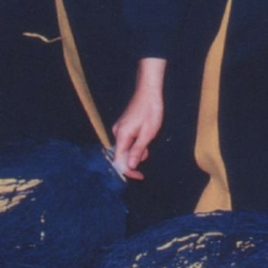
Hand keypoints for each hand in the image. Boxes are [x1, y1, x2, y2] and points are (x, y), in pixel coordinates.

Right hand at [111, 59, 166, 179]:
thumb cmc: (150, 110)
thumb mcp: (148, 133)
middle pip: (121, 155)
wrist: (149, 91)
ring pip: (125, 147)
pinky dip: (135, 143)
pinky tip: (145, 136)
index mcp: (122, 135)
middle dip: (134, 158)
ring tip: (149, 140)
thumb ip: (138, 150)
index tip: (140, 176)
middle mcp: (117, 132)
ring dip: (136, 150)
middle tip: (148, 152)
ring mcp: (119, 128)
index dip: (128, 170)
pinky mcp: (123, 125)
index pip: (119, 160)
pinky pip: (127, 140)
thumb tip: (129, 166)